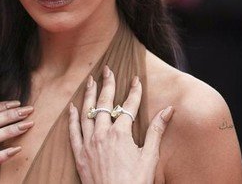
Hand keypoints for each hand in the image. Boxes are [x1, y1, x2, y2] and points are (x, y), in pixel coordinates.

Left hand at [68, 66, 173, 183]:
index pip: (128, 105)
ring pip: (87, 113)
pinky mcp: (80, 156)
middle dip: (107, 84)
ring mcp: (89, 144)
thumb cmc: (135, 182)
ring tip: (90, 81)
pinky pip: (73, 132)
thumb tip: (168, 110)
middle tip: (107, 69)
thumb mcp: (150, 157)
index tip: (135, 79)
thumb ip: (156, 131)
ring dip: (89, 95)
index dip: (133, 91)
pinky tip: (72, 108)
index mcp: (121, 134)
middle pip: (104, 103)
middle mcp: (102, 135)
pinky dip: (72, 118)